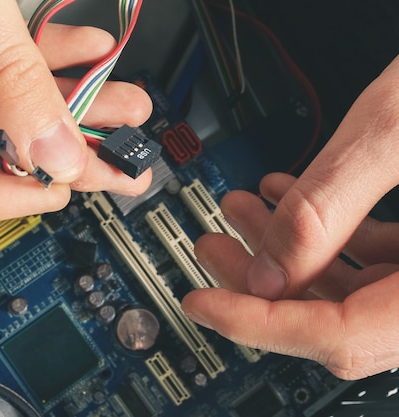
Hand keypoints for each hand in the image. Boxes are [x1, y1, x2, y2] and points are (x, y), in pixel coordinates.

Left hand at [182, 55, 398, 379]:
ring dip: (288, 247)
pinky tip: (293, 196)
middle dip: (262, 278)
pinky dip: (329, 230)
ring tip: (242, 207)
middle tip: (212, 244)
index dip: (258, 324)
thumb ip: (329, 205)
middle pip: (341, 313)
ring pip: (355, 283)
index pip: (342, 335)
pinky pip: (382, 255)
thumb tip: (266, 270)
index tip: (202, 303)